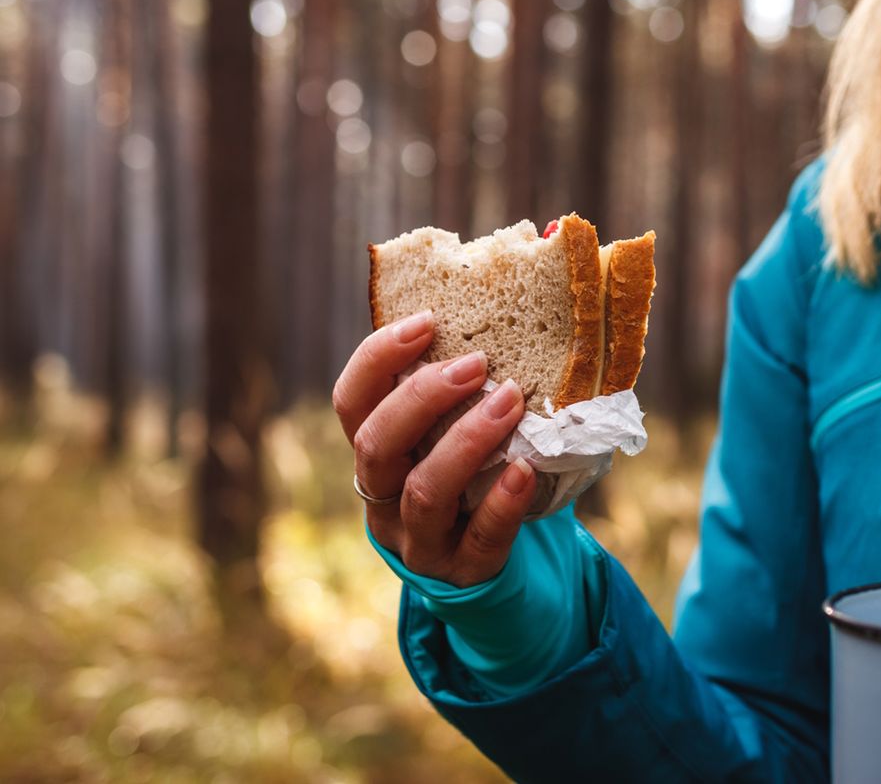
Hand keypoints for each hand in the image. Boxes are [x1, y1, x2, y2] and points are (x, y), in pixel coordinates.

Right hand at [332, 310, 536, 587]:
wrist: (487, 573)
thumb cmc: (470, 484)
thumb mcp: (446, 440)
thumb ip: (454, 396)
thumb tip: (501, 311)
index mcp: (375, 456)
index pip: (352, 402)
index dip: (379, 358)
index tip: (427, 320)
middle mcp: (383, 500)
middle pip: (377, 444)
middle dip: (423, 398)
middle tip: (477, 363)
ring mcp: (420, 541)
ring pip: (424, 491)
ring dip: (468, 441)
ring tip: (511, 401)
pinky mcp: (464, 572)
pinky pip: (480, 538)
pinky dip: (503, 502)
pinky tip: (526, 469)